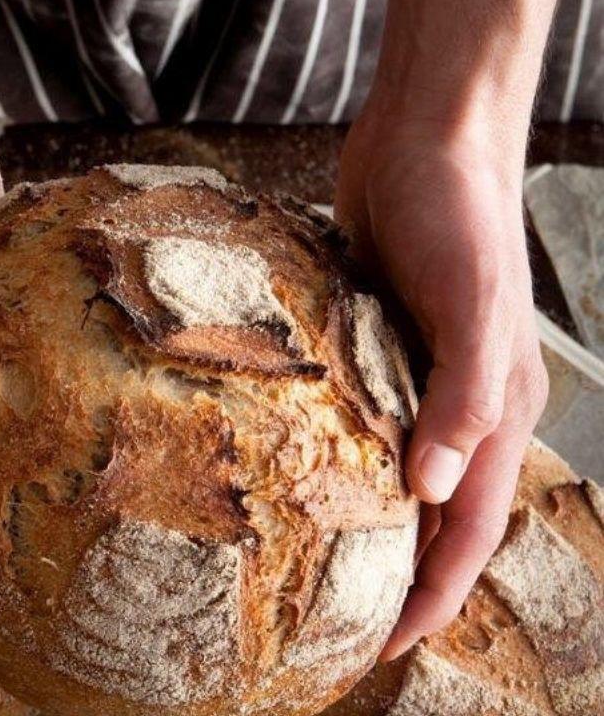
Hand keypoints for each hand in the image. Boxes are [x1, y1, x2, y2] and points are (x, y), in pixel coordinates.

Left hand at [336, 106, 548, 661]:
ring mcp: (412, 373)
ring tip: (312, 566)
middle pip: (432, 511)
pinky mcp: (367, 343)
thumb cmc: (459, 215)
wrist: (425, 139)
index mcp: (497, 409)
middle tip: (341, 623)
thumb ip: (463, 396)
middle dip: (399, 572)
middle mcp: (459, 402)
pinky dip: (329, 453)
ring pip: (389, 468)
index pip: (468, 525)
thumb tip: (431, 490)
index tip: (388, 645)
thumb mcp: (470, 303)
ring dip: (363, 518)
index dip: (434, 591)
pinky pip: (352, 416)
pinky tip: (287, 474)